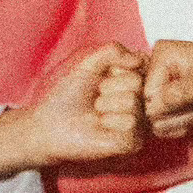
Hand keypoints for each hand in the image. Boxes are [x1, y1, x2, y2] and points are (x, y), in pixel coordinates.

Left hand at [0, 41, 145, 177]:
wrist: (50, 122)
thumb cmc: (68, 93)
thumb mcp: (89, 62)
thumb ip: (113, 51)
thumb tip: (139, 58)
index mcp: (135, 80)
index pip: (142, 64)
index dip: (116, 68)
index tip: (102, 77)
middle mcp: (142, 101)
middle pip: (137, 81)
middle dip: (109, 86)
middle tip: (97, 97)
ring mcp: (139, 122)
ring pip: (133, 101)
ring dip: (106, 104)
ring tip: (97, 112)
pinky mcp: (132, 141)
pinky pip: (130, 122)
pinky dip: (109, 121)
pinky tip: (101, 127)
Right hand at [143, 43, 192, 136]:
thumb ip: (181, 92)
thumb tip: (153, 108)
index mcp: (162, 54)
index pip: (146, 88)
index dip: (166, 100)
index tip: (190, 94)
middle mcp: (156, 71)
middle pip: (146, 106)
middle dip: (172, 112)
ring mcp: (160, 92)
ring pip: (153, 120)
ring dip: (177, 121)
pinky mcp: (167, 110)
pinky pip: (160, 129)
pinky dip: (178, 128)